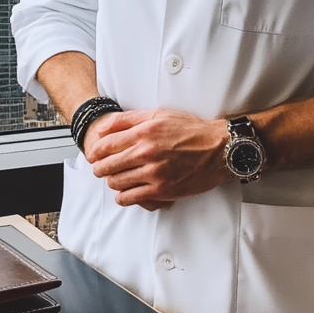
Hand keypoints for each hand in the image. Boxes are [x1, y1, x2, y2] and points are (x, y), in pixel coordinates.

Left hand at [83, 109, 228, 209]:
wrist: (219, 149)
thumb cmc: (192, 130)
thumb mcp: (159, 114)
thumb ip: (129, 119)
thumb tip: (105, 127)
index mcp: (144, 131)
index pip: (106, 144)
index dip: (96, 151)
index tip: (94, 155)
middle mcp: (146, 152)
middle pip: (107, 165)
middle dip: (100, 168)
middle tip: (101, 168)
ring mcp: (154, 173)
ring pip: (116, 182)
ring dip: (112, 181)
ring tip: (115, 178)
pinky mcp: (162, 190)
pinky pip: (130, 198)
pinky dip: (123, 196)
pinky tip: (125, 192)